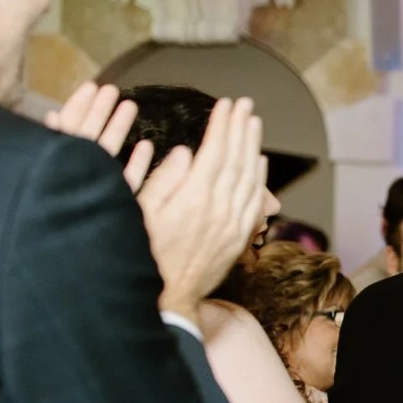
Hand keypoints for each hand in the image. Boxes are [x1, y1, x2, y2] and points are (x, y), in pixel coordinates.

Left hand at [45, 81, 156, 191]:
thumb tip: (53, 115)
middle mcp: (77, 168)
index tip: (91, 86)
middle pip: (90, 134)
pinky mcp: (117, 199)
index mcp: (58, 158)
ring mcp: (98, 183)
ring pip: (110, 150)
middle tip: (112, 89)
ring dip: (119, 126)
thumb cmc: (57, 201)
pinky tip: (146, 145)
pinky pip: (129, 179)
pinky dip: (138, 162)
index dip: (78, 106)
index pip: (68, 127)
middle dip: (100, 109)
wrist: (73, 248)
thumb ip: (54, 140)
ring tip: (130, 105)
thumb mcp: (50, 160)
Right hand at [139, 96, 266, 321]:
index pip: (215, 152)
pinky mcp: (238, 237)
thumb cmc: (145, 253)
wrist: (168, 298)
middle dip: (242, 129)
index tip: (226, 104)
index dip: (223, 126)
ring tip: (254, 123)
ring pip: (251, 179)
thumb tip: (186, 152)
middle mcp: (219, 210)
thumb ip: (164, 180)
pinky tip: (260, 162)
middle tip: (245, 105)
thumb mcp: (142, 213)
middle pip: (238, 161)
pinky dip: (260, 178)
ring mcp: (233, 225)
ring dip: (253, 148)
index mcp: (194, 199)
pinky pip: (256, 201)